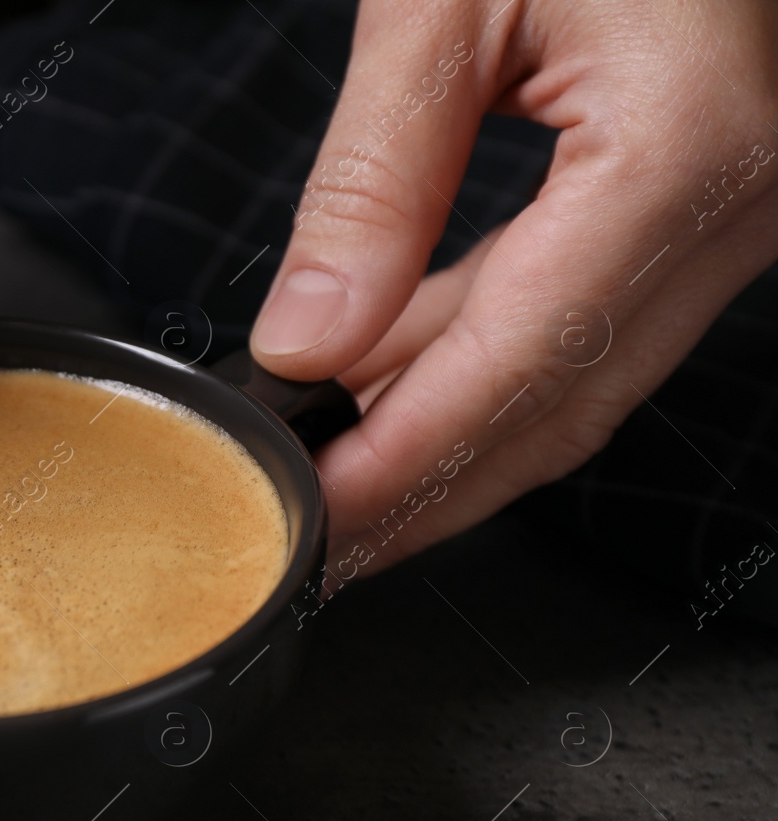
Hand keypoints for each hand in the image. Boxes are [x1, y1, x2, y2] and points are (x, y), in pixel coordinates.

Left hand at [250, 0, 777, 571]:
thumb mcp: (450, 3)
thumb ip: (378, 181)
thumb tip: (306, 340)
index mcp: (685, 155)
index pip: (521, 364)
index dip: (407, 465)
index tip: (314, 525)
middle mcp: (735, 209)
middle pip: (557, 411)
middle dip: (425, 493)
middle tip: (310, 546)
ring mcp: (731, 217)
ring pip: (573, 385)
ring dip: (444, 445)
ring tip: (327, 482)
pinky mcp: (699, 207)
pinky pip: (581, 324)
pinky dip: (475, 370)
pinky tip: (384, 387)